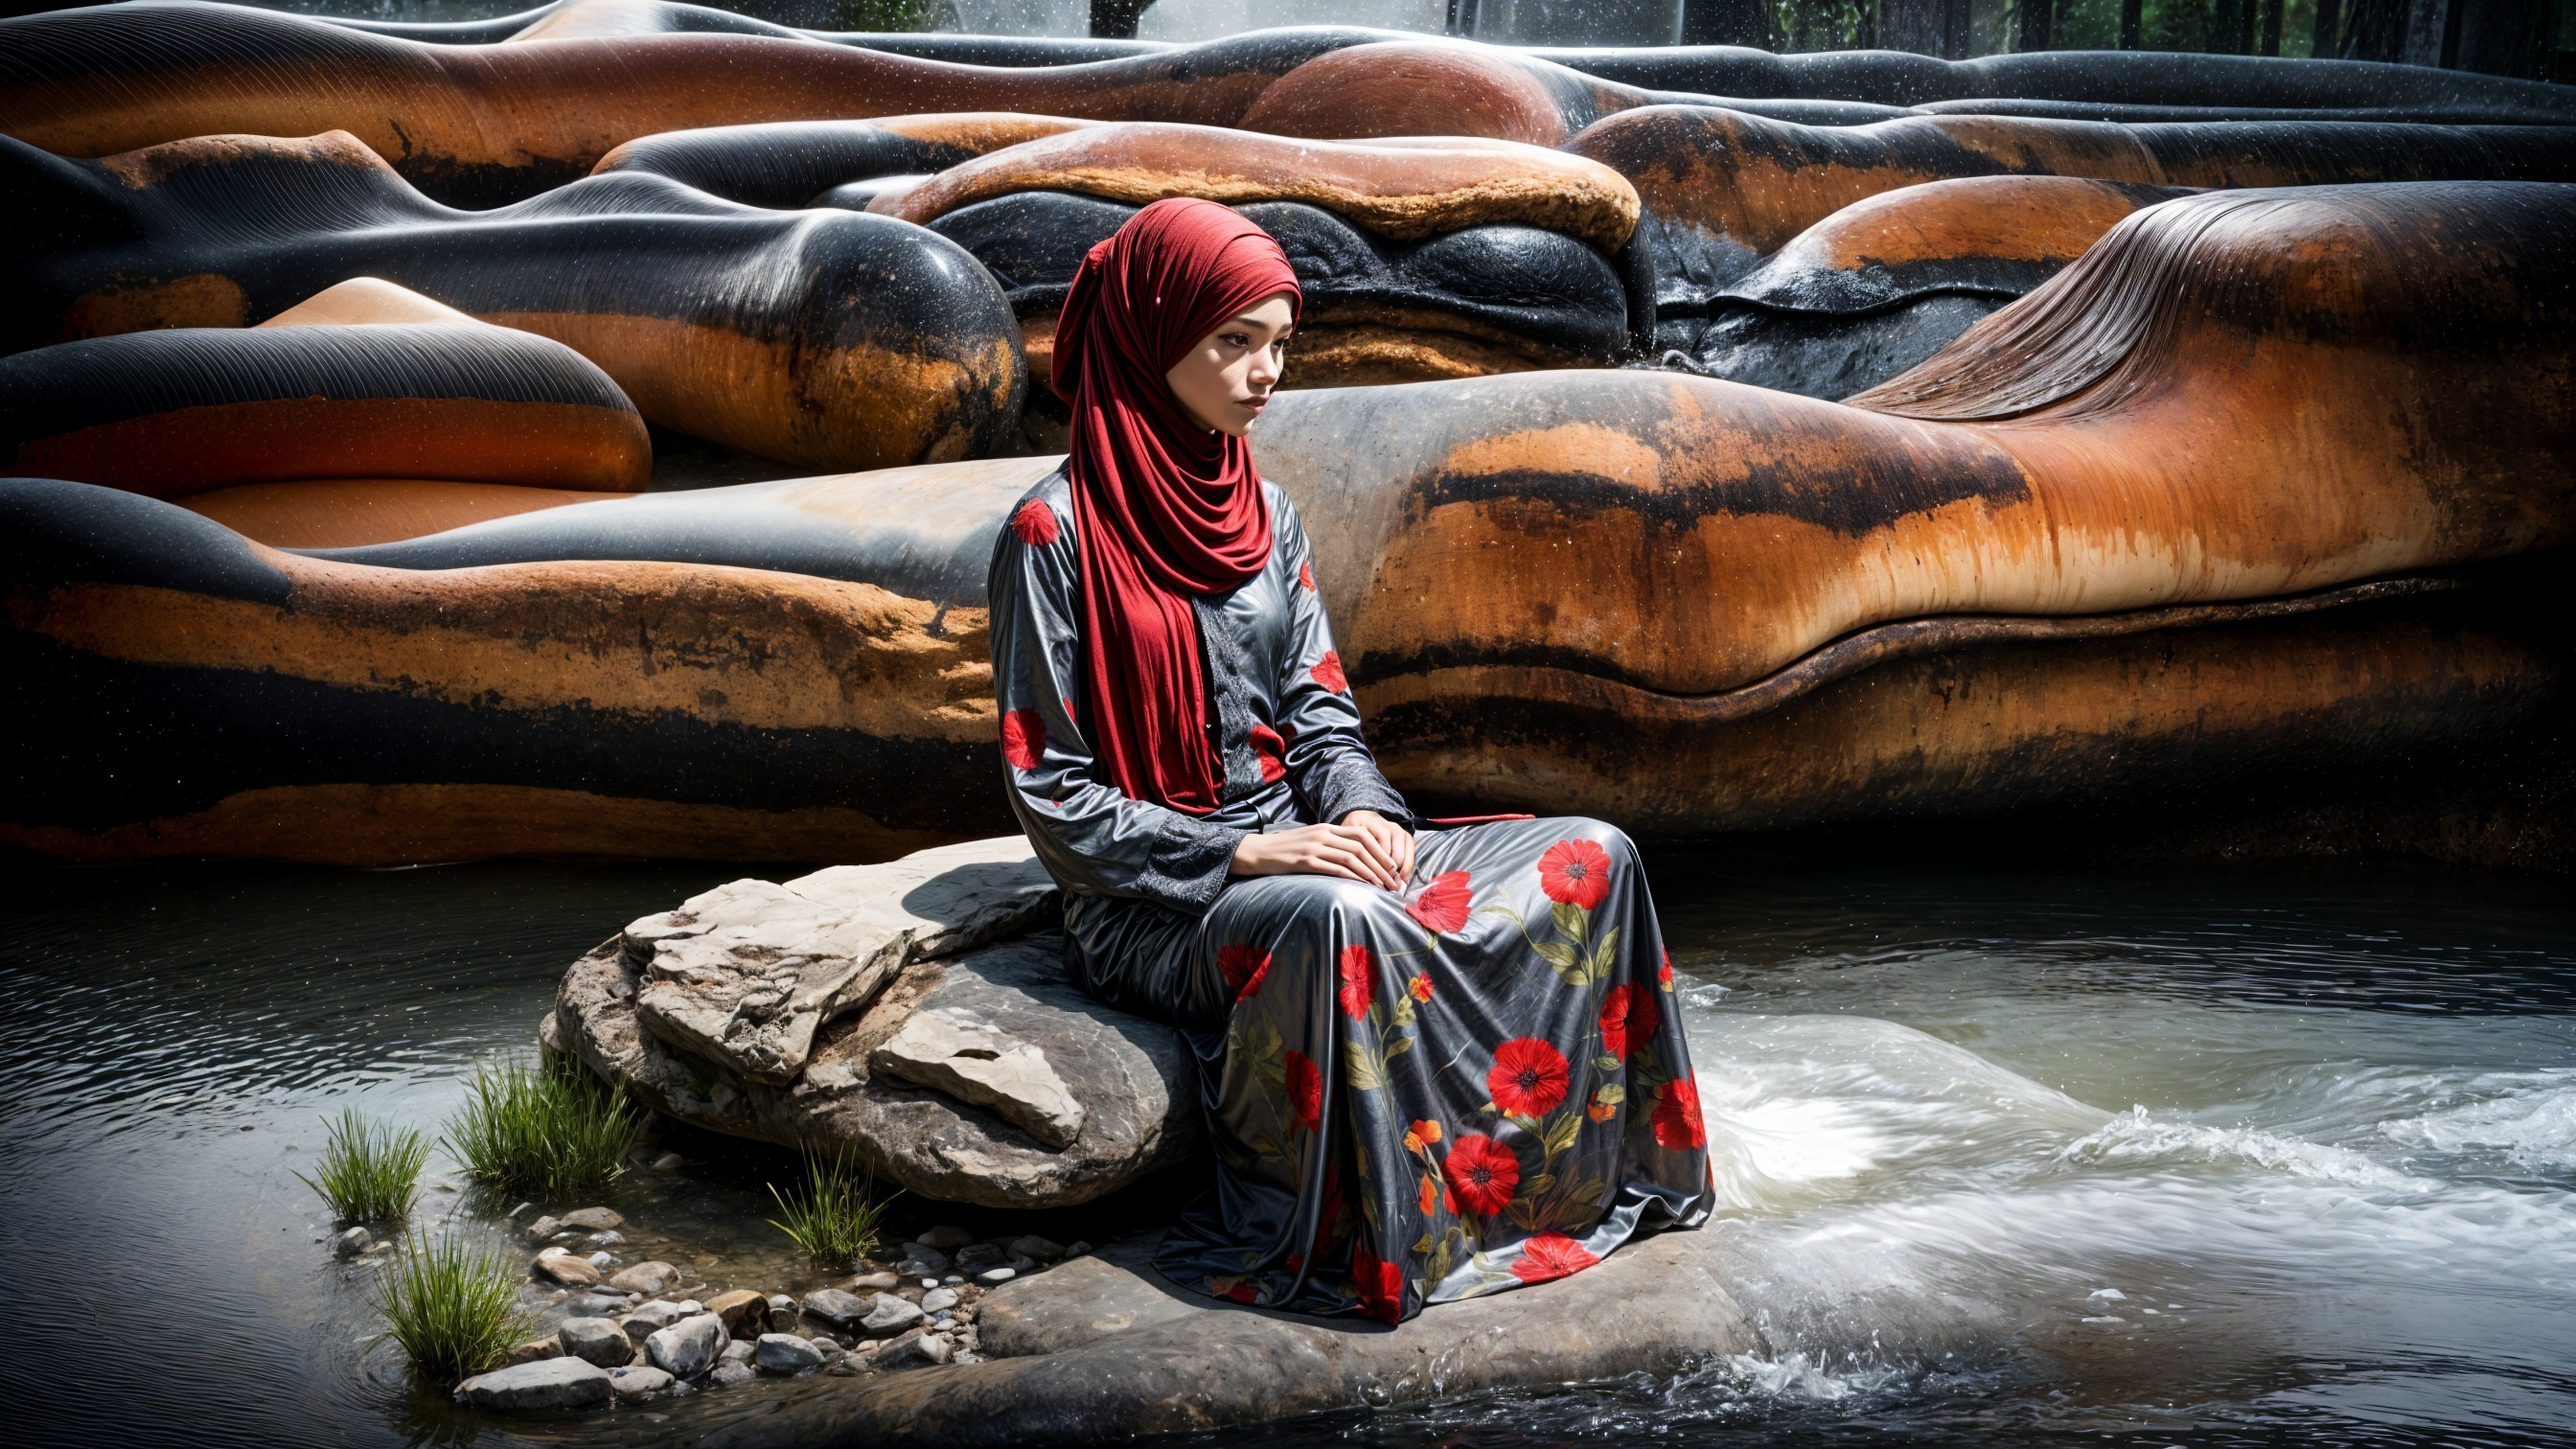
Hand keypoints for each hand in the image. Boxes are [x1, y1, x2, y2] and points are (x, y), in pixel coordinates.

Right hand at [1230, 815, 1411, 891]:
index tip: (1392, 866)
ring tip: (1382, 888)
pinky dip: (1353, 878)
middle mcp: (1323, 834)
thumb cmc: (1283, 851)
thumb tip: (1352, 859)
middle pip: (1362, 847)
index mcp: (1326, 828)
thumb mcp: (1309, 841)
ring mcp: (1314, 847)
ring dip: (1371, 874)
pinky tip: (1362, 887)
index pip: (1362, 834)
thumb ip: (1329, 845)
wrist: (1256, 852)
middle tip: (1393, 882)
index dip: (1381, 850)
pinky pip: (1335, 869)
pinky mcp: (1305, 862)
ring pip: (1352, 858)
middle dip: (1382, 865)